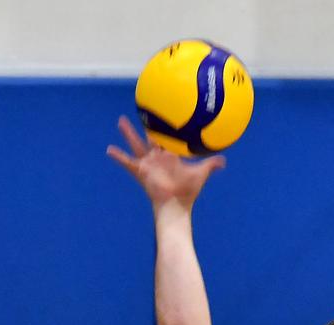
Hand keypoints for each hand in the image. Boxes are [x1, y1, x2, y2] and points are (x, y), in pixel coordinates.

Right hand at [106, 116, 225, 208]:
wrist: (176, 204)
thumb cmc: (188, 191)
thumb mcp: (201, 174)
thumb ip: (211, 165)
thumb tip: (224, 160)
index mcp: (170, 156)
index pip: (167, 138)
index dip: (165, 127)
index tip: (163, 113)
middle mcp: (157, 158)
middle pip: (149, 137)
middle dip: (145, 126)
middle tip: (141, 111)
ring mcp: (148, 164)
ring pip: (136, 145)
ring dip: (128, 133)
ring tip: (121, 120)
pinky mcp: (141, 171)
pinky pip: (127, 162)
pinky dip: (119, 157)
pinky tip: (109, 149)